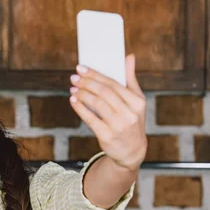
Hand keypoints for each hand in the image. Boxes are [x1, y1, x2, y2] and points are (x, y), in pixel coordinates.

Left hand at [69, 54, 146, 171]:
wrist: (132, 151)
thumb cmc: (132, 121)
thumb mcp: (137, 101)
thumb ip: (131, 79)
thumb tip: (129, 57)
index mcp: (137, 102)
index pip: (114, 84)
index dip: (95, 74)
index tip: (81, 68)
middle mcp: (129, 114)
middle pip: (104, 93)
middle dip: (87, 83)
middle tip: (74, 77)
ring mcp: (118, 126)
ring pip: (97, 104)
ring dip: (82, 94)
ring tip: (73, 88)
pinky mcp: (107, 137)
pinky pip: (90, 119)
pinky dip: (80, 108)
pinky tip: (73, 100)